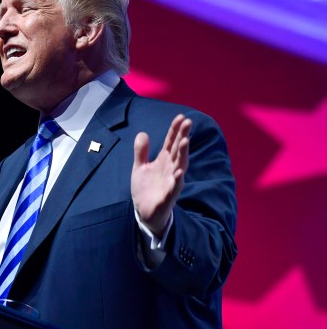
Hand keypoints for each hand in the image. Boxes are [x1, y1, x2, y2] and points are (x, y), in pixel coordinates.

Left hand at [131, 114, 191, 237]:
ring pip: (180, 166)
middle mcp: (171, 169)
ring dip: (183, 154)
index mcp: (164, 161)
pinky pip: (174, 188)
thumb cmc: (146, 188)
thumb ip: (141, 151)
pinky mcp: (168, 196)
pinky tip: (179, 172)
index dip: (175, 129)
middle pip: (178, 150)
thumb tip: (143, 133)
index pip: (171, 142)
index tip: (181, 116)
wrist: (145, 212)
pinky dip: (177, 180)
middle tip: (188, 122)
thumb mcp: (140, 167)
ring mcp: (171, 182)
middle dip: (183, 136)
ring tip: (185, 141)